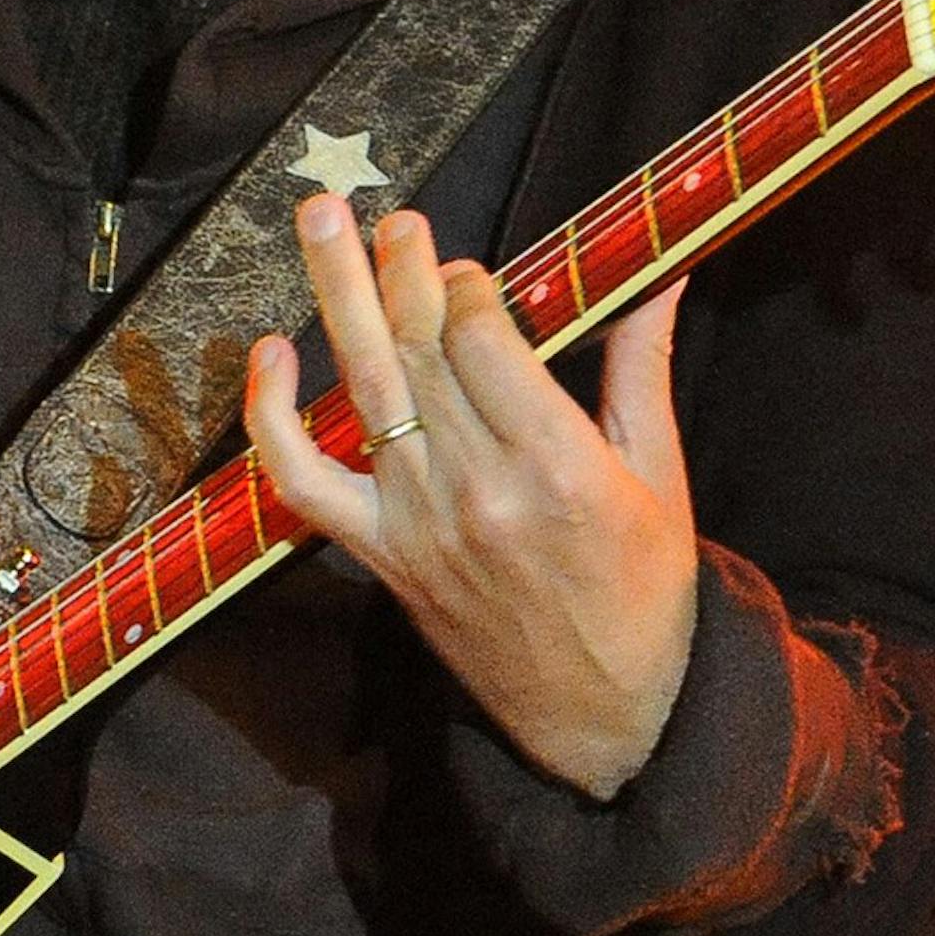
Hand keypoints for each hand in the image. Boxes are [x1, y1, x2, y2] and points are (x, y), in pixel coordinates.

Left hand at [245, 197, 696, 798]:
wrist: (603, 721)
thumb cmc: (644, 593)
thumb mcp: (663, 479)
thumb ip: (643, 369)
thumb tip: (661, 273)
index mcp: (561, 468)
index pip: (486, 341)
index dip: (468, 285)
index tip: (468, 265)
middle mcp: (481, 491)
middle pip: (420, 349)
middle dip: (401, 267)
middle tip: (392, 214)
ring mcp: (419, 524)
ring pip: (366, 388)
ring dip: (337, 294)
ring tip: (323, 220)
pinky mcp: (380, 555)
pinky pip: (301, 483)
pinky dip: (272, 418)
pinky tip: (271, 354)